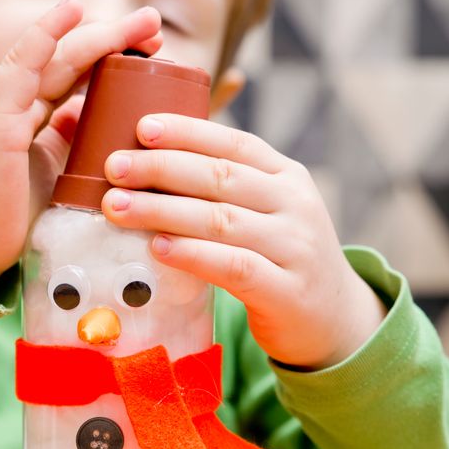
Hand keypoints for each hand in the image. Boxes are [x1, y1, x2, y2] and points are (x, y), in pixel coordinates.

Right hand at [0, 0, 162, 286]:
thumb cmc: (6, 215)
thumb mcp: (46, 167)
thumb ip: (62, 137)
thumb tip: (89, 112)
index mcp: (17, 107)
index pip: (68, 71)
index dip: (107, 53)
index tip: (150, 47)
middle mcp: (5, 98)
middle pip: (67, 58)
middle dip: (113, 38)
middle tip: (152, 22)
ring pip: (54, 58)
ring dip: (100, 36)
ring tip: (142, 23)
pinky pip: (21, 69)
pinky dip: (45, 38)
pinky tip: (71, 12)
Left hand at [101, 115, 387, 370]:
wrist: (334, 322)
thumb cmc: (279, 261)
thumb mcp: (265, 215)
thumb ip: (222, 192)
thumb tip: (147, 164)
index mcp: (287, 177)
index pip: (234, 143)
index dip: (187, 132)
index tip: (141, 126)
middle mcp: (295, 205)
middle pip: (221, 177)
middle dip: (161, 167)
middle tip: (114, 166)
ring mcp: (294, 248)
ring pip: (221, 219)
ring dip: (163, 210)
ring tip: (118, 206)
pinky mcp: (286, 291)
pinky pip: (234, 267)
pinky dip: (193, 255)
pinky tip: (158, 248)